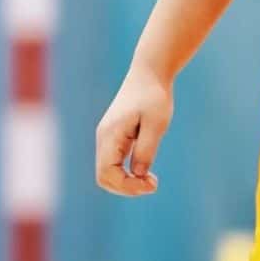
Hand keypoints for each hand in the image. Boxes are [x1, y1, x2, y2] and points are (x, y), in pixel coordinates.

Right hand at [94, 68, 171, 196]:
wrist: (149, 72)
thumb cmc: (154, 96)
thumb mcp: (156, 125)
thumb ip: (145, 151)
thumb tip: (137, 175)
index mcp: (111, 135)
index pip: (107, 174)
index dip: (128, 186)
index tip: (152, 182)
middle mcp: (103, 138)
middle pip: (104, 178)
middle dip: (127, 187)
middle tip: (153, 183)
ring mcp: (106, 138)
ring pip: (107, 173)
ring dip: (127, 182)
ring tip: (151, 179)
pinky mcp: (114, 137)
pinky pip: (113, 164)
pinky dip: (126, 173)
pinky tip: (145, 170)